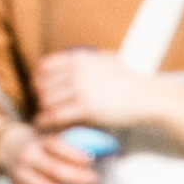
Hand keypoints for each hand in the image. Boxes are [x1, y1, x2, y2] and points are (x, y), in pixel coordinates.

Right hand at [0, 118, 101, 183]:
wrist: (8, 148)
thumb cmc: (42, 144)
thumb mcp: (51, 136)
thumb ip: (72, 142)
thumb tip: (108, 151)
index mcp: (39, 141)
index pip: (57, 146)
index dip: (74, 155)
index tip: (91, 161)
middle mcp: (29, 157)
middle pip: (54, 170)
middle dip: (77, 178)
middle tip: (95, 182)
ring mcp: (22, 175)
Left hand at [31, 48, 159, 139]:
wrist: (146, 97)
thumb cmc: (131, 81)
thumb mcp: (107, 60)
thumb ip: (89, 60)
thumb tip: (79, 59)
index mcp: (80, 59)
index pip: (46, 66)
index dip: (38, 77)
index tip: (39, 86)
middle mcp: (77, 72)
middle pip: (44, 84)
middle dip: (40, 95)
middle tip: (42, 104)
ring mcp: (81, 89)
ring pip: (48, 99)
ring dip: (43, 109)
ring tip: (44, 115)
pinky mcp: (86, 108)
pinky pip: (56, 114)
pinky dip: (46, 120)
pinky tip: (43, 124)